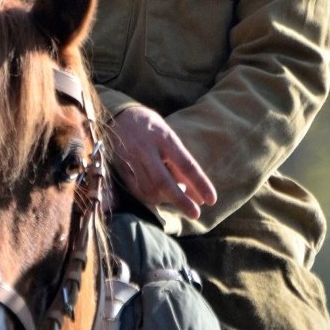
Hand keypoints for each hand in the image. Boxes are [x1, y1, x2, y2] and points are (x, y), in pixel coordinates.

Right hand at [108, 105, 216, 220]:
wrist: (118, 115)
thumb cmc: (151, 126)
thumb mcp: (168, 135)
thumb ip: (178, 160)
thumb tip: (192, 189)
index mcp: (164, 138)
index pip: (186, 165)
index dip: (200, 184)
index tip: (211, 200)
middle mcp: (147, 149)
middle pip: (164, 182)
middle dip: (181, 201)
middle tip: (195, 213)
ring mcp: (131, 159)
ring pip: (149, 189)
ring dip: (165, 200)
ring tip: (176, 198)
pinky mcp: (120, 167)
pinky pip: (136, 190)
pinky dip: (150, 198)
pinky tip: (158, 197)